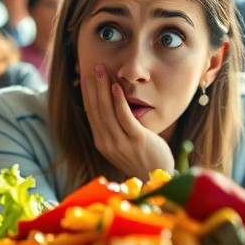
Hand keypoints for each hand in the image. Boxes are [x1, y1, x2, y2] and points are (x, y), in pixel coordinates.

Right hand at [82, 63, 174, 179]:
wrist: (157, 177)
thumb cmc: (142, 157)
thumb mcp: (122, 143)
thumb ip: (113, 128)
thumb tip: (109, 106)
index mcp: (101, 142)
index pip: (91, 113)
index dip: (88, 94)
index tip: (86, 77)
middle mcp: (107, 142)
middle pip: (97, 109)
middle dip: (95, 86)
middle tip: (94, 66)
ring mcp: (120, 142)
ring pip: (107, 111)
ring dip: (104, 88)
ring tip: (103, 71)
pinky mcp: (136, 139)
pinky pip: (124, 117)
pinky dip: (118, 100)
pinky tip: (117, 86)